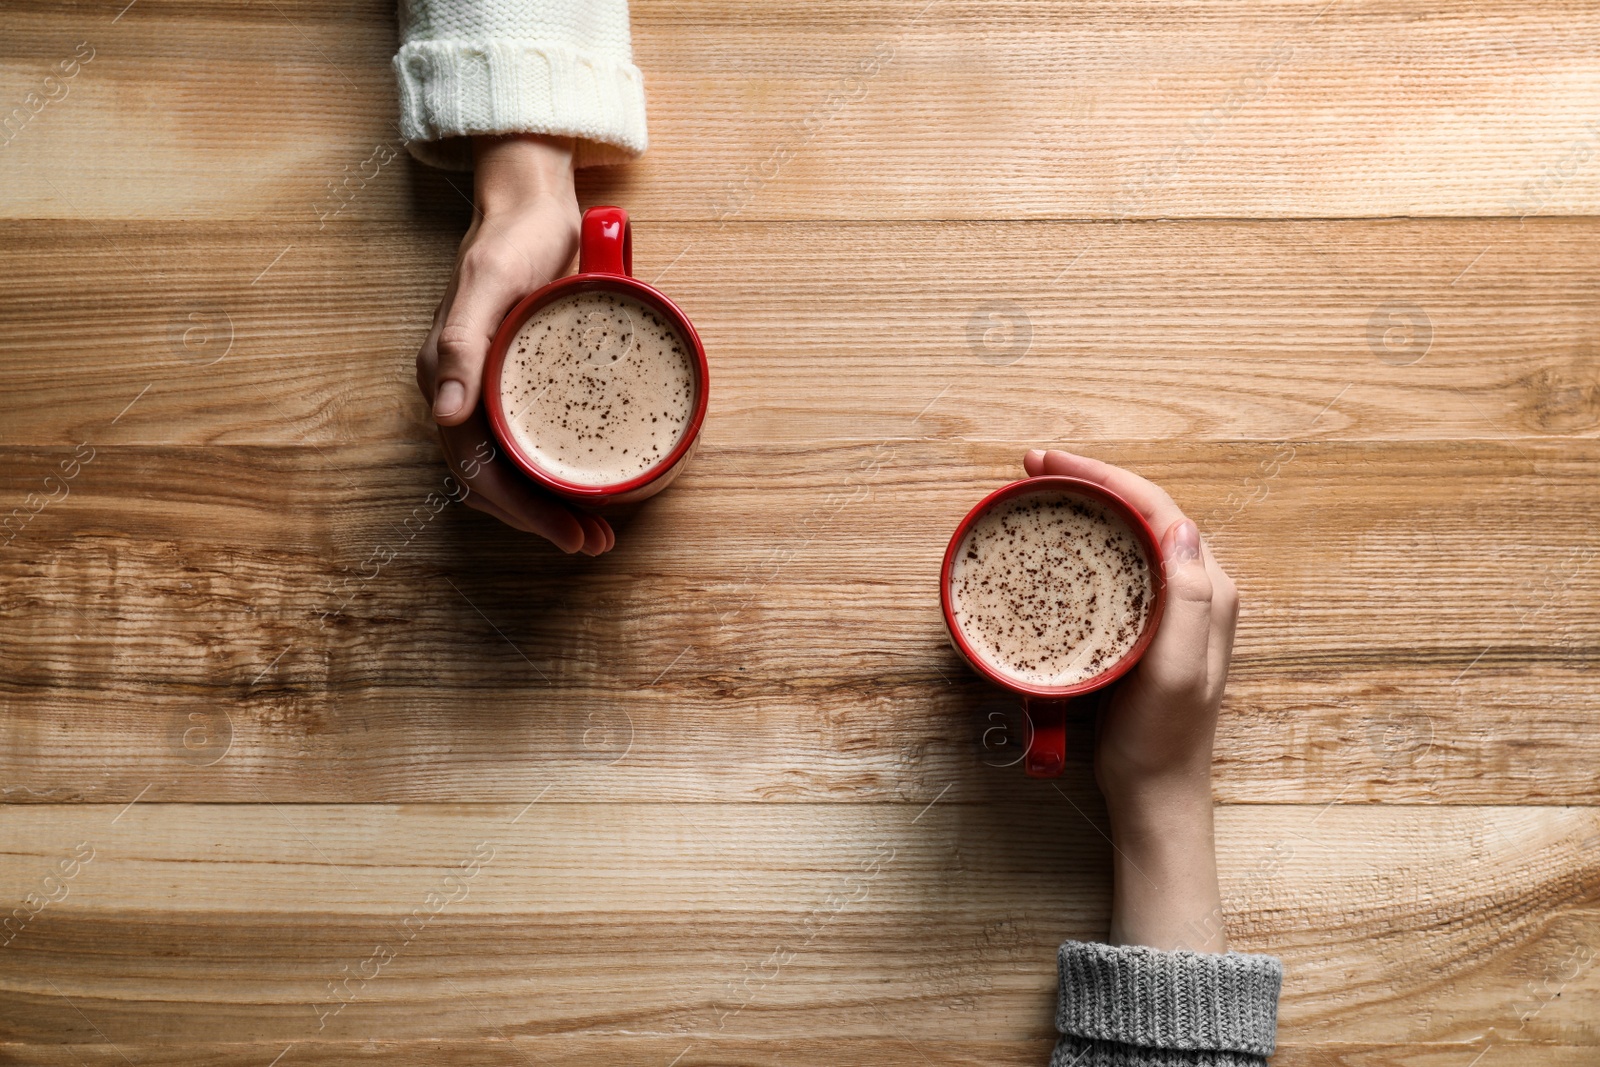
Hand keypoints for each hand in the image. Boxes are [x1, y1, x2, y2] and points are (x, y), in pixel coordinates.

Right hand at [416, 134, 613, 554]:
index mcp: (445, 379)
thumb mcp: (489, 282)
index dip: (521, 511)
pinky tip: (587, 485)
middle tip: (595, 543)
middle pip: (495, 480)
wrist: (532, 203)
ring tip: (597, 530)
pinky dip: (556, 472)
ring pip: (514, 468)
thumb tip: (442, 413)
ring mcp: (491, 390)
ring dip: (550, 506)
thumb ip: (462, 342)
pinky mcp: (519, 383)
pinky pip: (531, 442)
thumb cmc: (511, 238)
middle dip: (542, 520)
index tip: (568, 534)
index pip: (476, 469)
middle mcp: (463, 392)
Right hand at [1024, 449, 1236, 952]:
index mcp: (1209, 590)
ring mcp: (1170, 606)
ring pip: (1127, 533)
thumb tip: (1181, 527)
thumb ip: (1192, 600)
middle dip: (1089, 479)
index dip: (1105, 476)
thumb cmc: (1162, 740)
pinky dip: (1083, 540)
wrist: (1154, 793)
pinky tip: (1055, 541)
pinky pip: (1115, 563)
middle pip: (1141, 511)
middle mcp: (1196, 589)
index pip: (1157, 508)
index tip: (1051, 465)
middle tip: (1033, 469)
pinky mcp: (1143, 624)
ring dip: (1085, 504)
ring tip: (1039, 491)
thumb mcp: (1177, 673)